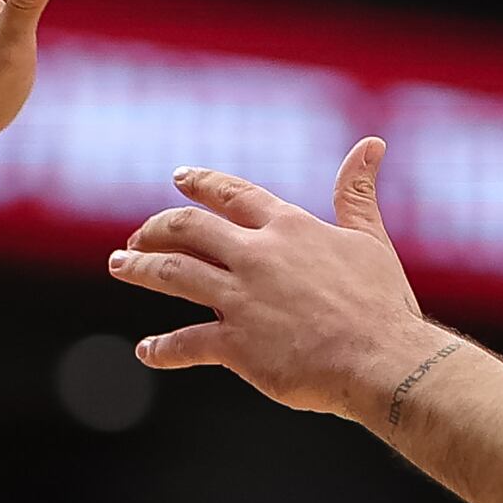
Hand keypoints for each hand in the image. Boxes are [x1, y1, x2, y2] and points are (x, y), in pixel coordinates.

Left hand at [113, 142, 445, 423]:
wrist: (382, 358)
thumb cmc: (382, 303)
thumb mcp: (370, 238)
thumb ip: (357, 193)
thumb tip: (371, 144)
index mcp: (289, 227)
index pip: (233, 194)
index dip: (202, 183)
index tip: (179, 177)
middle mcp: (257, 255)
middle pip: (189, 229)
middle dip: (156, 228)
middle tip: (136, 234)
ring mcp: (241, 298)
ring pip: (173, 274)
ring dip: (140, 268)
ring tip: (120, 265)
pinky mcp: (235, 344)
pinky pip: (185, 342)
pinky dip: (162, 347)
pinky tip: (147, 350)